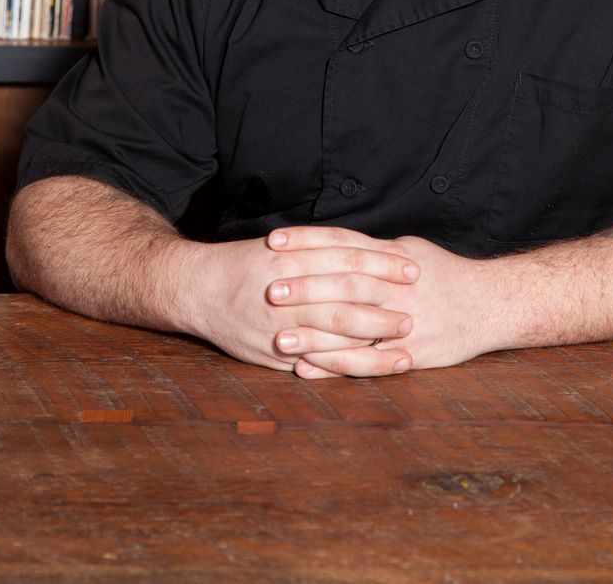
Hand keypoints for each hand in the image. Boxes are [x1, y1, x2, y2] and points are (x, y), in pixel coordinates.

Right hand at [184, 227, 419, 374]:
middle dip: (383, 304)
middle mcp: (288, 290)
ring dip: (373, 339)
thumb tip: (368, 251)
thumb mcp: (282, 245)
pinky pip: (316, 361)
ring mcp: (280, 324)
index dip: (382, 262)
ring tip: (404, 343)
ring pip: (334, 333)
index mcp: (292, 257)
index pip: (347, 257)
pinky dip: (344, 364)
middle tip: (415, 309)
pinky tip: (369, 366)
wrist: (197, 288)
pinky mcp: (273, 352)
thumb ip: (320, 250)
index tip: (411, 266)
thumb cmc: (245, 263)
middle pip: (345, 296)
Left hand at [272, 233, 491, 378]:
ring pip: (352, 328)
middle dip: (305, 287)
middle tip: (269, 289)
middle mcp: (396, 287)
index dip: (307, 240)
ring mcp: (403, 322)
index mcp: (392, 258)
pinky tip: (306, 368)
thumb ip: (373, 250)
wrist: (489, 305)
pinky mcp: (409, 353)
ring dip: (312, 334)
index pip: (343, 242)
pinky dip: (334, 366)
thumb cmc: (445, 275)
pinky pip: (366, 362)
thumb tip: (335, 243)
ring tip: (277, 337)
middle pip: (344, 284)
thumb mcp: (410, 250)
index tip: (274, 241)